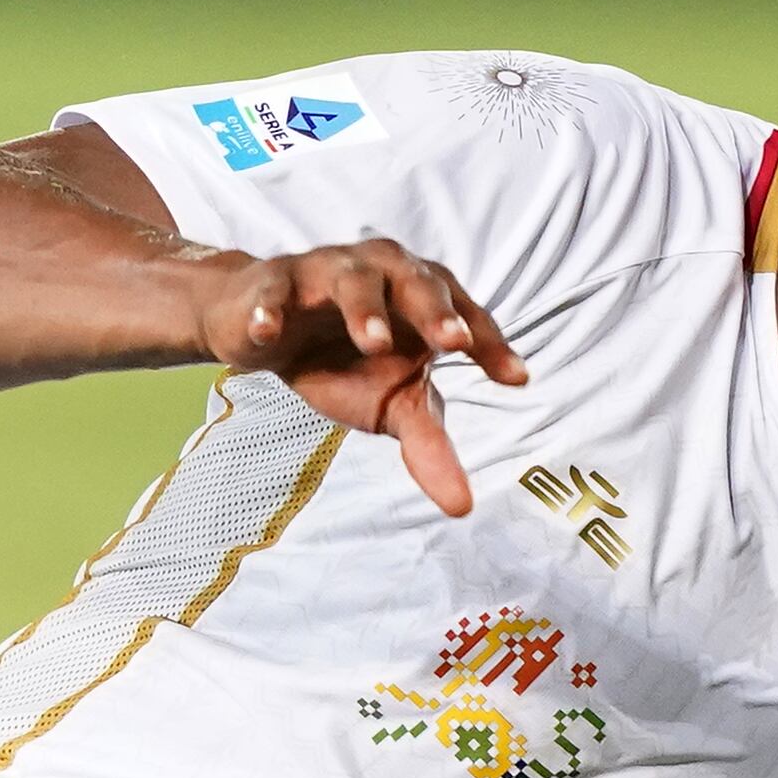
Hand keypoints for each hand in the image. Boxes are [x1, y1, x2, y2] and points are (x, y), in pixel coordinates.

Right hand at [203, 238, 528, 515]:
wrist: (263, 325)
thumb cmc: (343, 358)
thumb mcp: (390, 401)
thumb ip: (429, 444)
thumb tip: (462, 507)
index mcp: (422, 294)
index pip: (465, 315)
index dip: (490, 344)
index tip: (514, 379)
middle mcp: (382, 271)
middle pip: (415, 281)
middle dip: (434, 310)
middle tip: (452, 342)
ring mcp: (326, 271)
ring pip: (350, 280)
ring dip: (364, 310)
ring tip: (374, 345)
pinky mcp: (274, 283)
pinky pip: (273, 292)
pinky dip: (271, 309)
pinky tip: (269, 330)